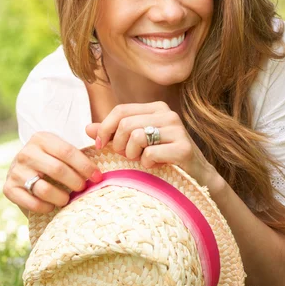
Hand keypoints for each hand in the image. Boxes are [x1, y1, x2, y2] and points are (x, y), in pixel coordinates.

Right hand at [3, 132, 102, 214]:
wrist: (24, 173)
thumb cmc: (53, 161)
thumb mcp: (63, 149)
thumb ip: (84, 145)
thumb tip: (102, 140)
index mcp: (42, 139)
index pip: (67, 152)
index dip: (85, 166)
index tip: (97, 177)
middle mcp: (26, 152)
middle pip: (57, 170)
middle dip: (75, 182)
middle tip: (83, 188)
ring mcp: (16, 170)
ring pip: (44, 189)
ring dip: (62, 197)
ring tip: (68, 199)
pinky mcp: (9, 188)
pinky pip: (31, 203)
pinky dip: (46, 207)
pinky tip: (52, 205)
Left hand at [85, 101, 218, 188]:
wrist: (197, 177)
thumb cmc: (163, 159)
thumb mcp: (135, 144)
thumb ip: (113, 134)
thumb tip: (87, 128)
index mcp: (156, 108)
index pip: (120, 110)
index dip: (105, 128)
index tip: (100, 145)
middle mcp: (168, 114)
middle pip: (126, 125)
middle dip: (118, 145)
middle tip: (126, 156)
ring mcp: (178, 129)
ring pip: (136, 137)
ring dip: (132, 155)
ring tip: (141, 160)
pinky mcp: (184, 147)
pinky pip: (150, 154)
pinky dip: (147, 164)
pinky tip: (155, 166)